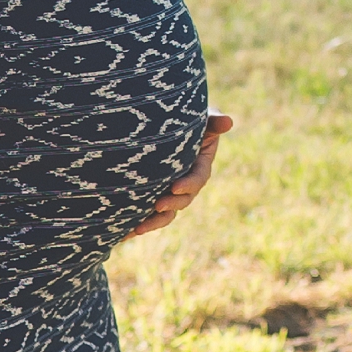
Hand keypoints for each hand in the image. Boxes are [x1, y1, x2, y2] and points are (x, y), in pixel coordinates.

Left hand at [123, 113, 232, 240]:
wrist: (163, 124)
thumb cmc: (187, 119)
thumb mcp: (202, 119)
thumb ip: (213, 122)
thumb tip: (228, 122)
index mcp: (199, 166)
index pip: (198, 178)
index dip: (188, 184)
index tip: (174, 186)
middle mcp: (186, 182)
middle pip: (182, 200)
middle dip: (171, 204)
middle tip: (157, 205)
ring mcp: (168, 191)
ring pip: (165, 212)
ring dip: (153, 222)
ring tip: (137, 228)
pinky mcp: (151, 195)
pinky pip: (146, 213)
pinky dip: (136, 223)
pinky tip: (123, 232)